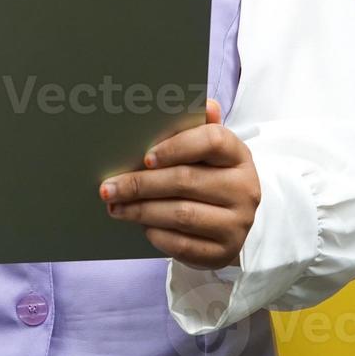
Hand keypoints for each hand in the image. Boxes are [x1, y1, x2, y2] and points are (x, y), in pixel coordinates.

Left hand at [98, 98, 260, 270]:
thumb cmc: (209, 177)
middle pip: (187, 181)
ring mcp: (238, 223)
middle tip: (108, 187)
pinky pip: (183, 244)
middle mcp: (245, 189)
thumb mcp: (206, 152)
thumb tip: (205, 103)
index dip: (176, 147)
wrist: (229, 223)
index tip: (144, 158)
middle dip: (141, 184)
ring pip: (181, 215)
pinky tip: (139, 226)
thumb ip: (198, 127)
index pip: (212, 141)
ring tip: (115, 206)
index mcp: (239, 155)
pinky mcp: (225, 252)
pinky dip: (156, 235)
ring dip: (141, 211)